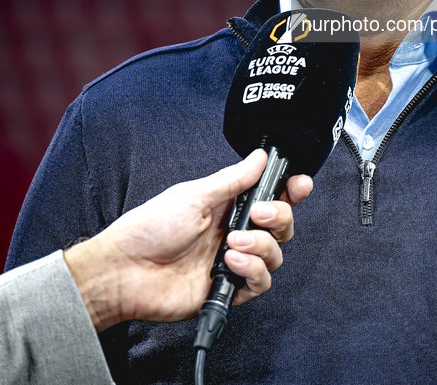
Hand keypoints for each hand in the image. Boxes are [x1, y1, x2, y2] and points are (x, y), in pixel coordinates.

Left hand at [64, 150, 312, 331]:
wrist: (125, 271)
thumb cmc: (150, 227)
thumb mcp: (194, 195)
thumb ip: (233, 180)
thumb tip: (260, 156)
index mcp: (227, 205)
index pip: (270, 195)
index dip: (290, 190)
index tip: (300, 184)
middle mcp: (234, 231)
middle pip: (280, 225)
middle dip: (279, 216)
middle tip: (257, 214)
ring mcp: (232, 261)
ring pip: (274, 255)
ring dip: (261, 247)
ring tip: (233, 244)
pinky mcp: (228, 290)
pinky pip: (260, 283)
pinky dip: (252, 272)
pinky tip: (231, 263)